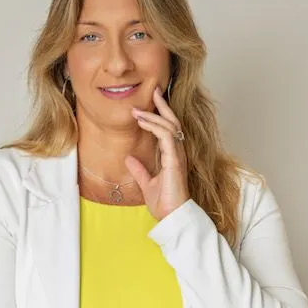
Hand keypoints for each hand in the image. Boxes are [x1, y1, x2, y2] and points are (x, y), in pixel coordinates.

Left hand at [125, 85, 189, 220]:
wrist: (172, 217)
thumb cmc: (165, 203)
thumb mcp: (146, 184)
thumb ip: (140, 170)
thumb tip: (129, 158)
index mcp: (172, 156)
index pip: (169, 129)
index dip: (161, 114)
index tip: (150, 101)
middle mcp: (178, 153)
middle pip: (173, 122)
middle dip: (163, 105)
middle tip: (153, 90)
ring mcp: (178, 156)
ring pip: (169, 126)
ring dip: (153, 115)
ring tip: (137, 110)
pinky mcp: (175, 160)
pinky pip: (166, 137)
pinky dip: (155, 127)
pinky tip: (143, 122)